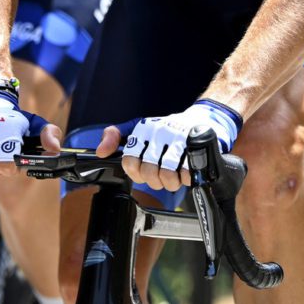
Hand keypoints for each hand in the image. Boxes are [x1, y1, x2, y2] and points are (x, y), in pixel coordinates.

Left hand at [121, 101, 240, 192]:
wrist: (202, 121)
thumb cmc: (166, 131)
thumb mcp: (138, 130)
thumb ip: (115, 137)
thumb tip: (100, 152)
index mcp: (143, 128)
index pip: (129, 161)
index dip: (135, 173)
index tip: (142, 172)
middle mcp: (160, 131)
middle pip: (149, 172)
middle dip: (155, 181)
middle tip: (160, 176)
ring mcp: (179, 138)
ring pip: (167, 176)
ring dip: (171, 182)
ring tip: (173, 176)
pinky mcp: (197, 146)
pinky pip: (186, 175)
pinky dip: (186, 179)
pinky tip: (186, 172)